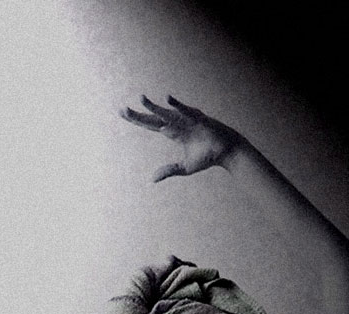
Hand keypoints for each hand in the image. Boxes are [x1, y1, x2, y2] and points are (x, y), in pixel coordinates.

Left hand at [120, 95, 243, 181]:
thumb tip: (152, 179)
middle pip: (153, 118)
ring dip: (154, 107)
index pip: (150, 124)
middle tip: (121, 110)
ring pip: (166, 114)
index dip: (137, 119)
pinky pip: (185, 111)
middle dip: (138, 114)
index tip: (123, 113)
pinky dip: (177, 106)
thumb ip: (169, 170)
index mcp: (173, 132)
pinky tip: (166, 98)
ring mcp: (186, 120)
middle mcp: (177, 124)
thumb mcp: (184, 167)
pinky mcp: (198, 120)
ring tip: (140, 99)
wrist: (227, 152)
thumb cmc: (208, 157)